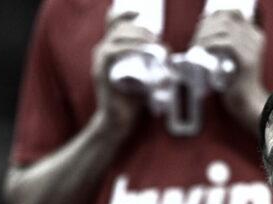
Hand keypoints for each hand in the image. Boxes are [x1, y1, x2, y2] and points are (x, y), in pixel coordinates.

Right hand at [91, 10, 157, 133]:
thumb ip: (153, 66)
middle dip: (141, 29)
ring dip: (139, 38)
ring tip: (155, 45)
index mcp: (111, 49)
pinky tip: (145, 51)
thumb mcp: (145, 77)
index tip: (140, 13)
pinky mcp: (101, 71)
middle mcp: (103, 51)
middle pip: (120, 28)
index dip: (125, 14)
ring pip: (119, 37)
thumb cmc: (133, 100)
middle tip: (158, 40)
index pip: (113, 23)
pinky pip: (114, 52)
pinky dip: (130, 48)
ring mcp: (101, 60)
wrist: (118, 121)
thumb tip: (172, 58)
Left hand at [190, 10, 267, 132]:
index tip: (200, 28)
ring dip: (206, 36)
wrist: (244, 101)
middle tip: (195, 40)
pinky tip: (203, 50)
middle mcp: (255, 38)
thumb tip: (204, 24)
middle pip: (226, 19)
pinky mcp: (248, 60)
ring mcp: (253, 49)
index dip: (214, 17)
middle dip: (206, 27)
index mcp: (254, 35)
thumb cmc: (233, 81)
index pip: (232, 14)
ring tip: (196, 46)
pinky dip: (212, 44)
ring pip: (225, 29)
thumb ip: (222, 41)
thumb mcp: (228, 55)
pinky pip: (228, 43)